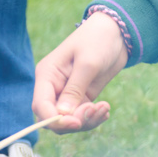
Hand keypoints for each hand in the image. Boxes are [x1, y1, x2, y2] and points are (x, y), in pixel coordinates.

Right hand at [33, 12, 127, 132]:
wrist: (117, 33)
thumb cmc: (98, 40)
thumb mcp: (87, 64)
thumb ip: (74, 89)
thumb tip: (62, 115)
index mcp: (47, 75)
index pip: (40, 106)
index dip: (54, 120)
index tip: (75, 123)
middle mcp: (54, 87)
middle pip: (54, 118)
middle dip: (73, 121)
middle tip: (94, 110)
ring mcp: (68, 93)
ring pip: (69, 120)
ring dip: (87, 120)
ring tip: (104, 108)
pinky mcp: (83, 97)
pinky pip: (82, 116)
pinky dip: (94, 118)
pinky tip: (105, 109)